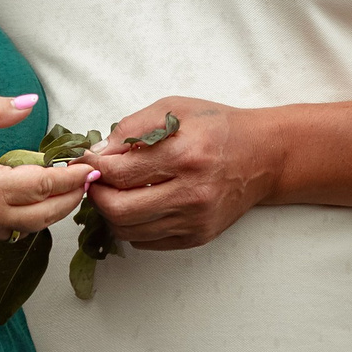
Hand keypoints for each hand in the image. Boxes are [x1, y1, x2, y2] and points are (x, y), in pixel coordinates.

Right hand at [0, 95, 93, 246]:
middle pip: (48, 213)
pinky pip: (13, 232)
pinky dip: (30, 218)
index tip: (90, 166)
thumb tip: (29, 102)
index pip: (47, 185)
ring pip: (33, 227)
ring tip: (69, 191)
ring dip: (54, 210)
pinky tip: (36, 201)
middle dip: (72, 197)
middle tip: (88, 181)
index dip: (74, 177)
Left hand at [82, 97, 276, 250]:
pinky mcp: (198, 236)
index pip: (119, 173)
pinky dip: (134, 227)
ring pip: (129, 231)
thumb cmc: (219, 128)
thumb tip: (98, 153)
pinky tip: (139, 205)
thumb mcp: (176, 109)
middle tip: (97, 181)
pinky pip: (148, 242)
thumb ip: (132, 128)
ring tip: (116, 192)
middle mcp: (191, 192)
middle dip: (97, 195)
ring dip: (112, 213)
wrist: (263, 156)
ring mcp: (195, 219)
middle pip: (119, 209)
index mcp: (184, 155)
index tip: (88, 161)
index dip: (94, 168)